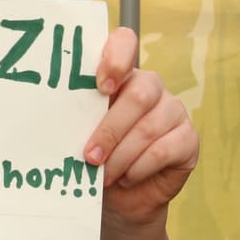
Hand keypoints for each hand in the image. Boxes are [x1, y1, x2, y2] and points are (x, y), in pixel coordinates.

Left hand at [83, 27, 199, 226]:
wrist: (119, 197)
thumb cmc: (95, 156)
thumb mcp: (80, 131)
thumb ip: (76, 115)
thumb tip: (51, 116)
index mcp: (120, 74)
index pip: (125, 42)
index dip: (116, 58)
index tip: (101, 86)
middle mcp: (150, 86)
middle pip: (138, 94)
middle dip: (110, 130)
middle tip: (89, 157)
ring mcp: (173, 110)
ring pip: (148, 127)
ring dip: (121, 156)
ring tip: (102, 175)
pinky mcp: (188, 139)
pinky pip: (164, 150)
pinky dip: (138, 168)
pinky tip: (125, 178)